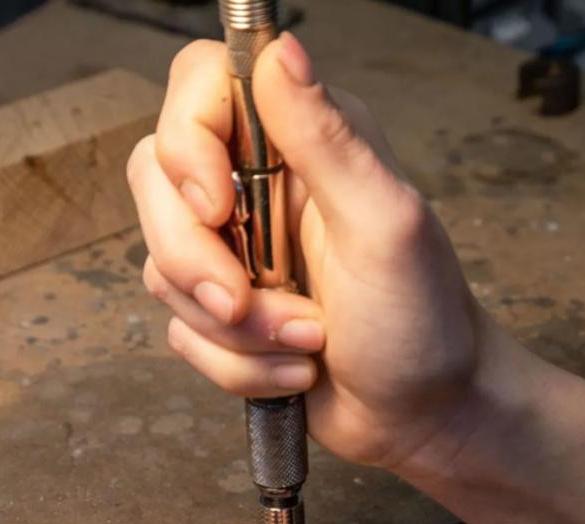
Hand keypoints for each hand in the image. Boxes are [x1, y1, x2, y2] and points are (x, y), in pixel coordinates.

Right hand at [128, 34, 494, 471]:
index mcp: (300, 140)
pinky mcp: (222, 313)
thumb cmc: (423, 320)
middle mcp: (256, 184)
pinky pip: (182, 333)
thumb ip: (327, 138)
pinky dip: (238, 366)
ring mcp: (234, 251)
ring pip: (164, 270)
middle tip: (247, 303)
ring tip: (308, 342)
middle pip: (157, 182)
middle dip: (199, 263)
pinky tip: (296, 369)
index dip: (186, 143)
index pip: (198, 87)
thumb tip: (281, 48)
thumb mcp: (383, 225)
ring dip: (236, 329)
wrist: (426, 415)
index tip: (219, 209)